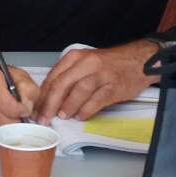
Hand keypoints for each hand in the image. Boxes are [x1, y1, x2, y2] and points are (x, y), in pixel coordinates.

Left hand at [34, 40, 159, 124]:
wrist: (139, 61)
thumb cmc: (109, 65)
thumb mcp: (84, 64)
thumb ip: (67, 77)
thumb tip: (48, 99)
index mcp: (75, 57)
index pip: (52, 78)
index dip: (42, 96)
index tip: (36, 110)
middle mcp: (86, 63)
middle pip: (61, 84)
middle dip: (49, 104)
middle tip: (44, 119)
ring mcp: (101, 74)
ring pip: (78, 91)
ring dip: (67, 106)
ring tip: (62, 116)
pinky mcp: (114, 86)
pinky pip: (96, 100)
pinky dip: (86, 110)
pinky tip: (80, 116)